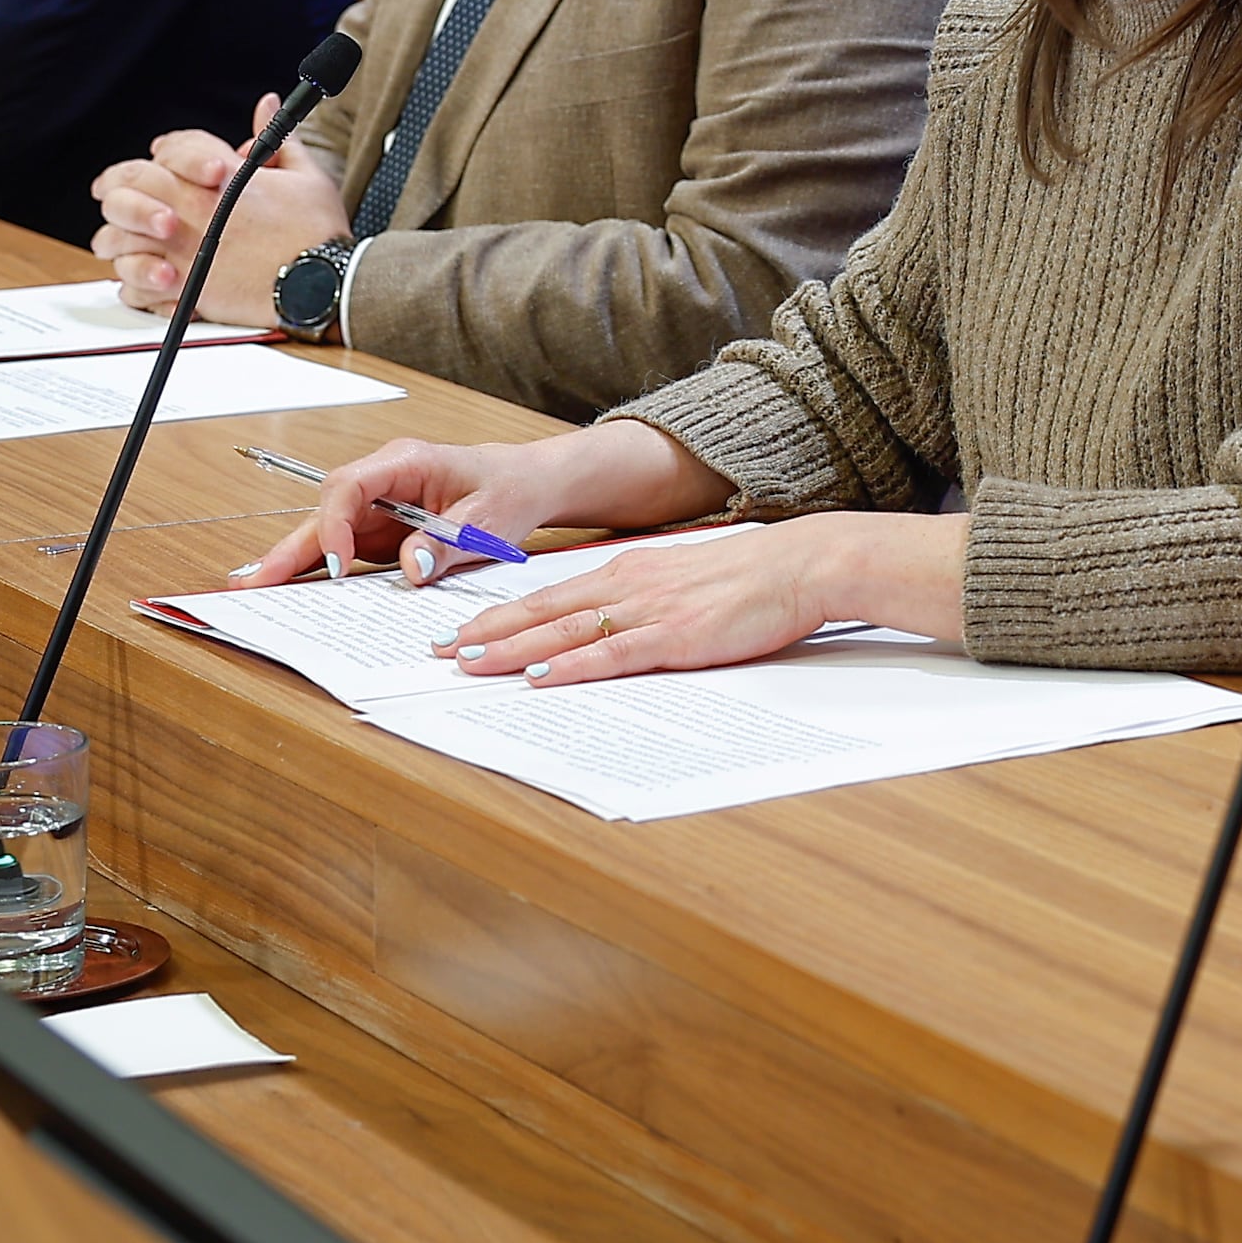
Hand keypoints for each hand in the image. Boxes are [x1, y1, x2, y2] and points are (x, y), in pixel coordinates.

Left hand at [93, 95, 339, 317]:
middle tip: (112, 190)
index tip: (157, 155)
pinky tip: (141, 278)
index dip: (162, 150)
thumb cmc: (318, 233)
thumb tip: (267, 105)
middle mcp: (194, 212)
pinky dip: (132, 283)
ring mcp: (184, 252)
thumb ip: (277, 136)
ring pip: (118, 238)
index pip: (170, 149)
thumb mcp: (305, 174)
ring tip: (118, 240)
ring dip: (115, 236)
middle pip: (129, 186)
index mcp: (221, 178)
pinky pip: (134, 287)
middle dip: (116, 185)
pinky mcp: (184, 291)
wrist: (326, 284)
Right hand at [230, 435, 562, 584]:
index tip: (336, 564)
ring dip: (293, 564)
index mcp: (404, 463)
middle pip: (325, 513)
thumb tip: (410, 570)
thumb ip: (446, 543)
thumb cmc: (507, 490)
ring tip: (252, 591)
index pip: (349, 486)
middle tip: (253, 581)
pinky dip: (318, 574)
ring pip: (326, 534)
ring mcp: (378, 509)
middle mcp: (382, 483)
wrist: (523, 485)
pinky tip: (288, 593)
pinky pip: (344, 554)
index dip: (335, 525)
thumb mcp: (487, 520)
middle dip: (290, 548)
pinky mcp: (380, 533)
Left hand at [437, 518, 904, 684]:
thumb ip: (643, 598)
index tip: (461, 632)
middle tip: (439, 652)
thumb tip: (610, 624)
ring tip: (469, 664)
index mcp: (628, 571)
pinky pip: (611, 654)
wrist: (801, 565)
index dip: (500, 616)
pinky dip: (571, 666)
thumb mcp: (684, 578)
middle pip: (542, 613)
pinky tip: (542, 677)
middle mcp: (627, 586)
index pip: (549, 597)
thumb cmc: (751, 576)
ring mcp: (649, 611)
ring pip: (565, 632)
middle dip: (487, 634)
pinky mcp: (676, 636)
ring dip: (512, 650)